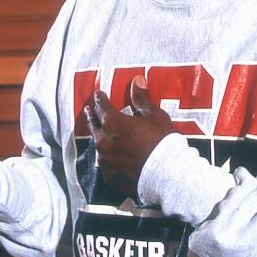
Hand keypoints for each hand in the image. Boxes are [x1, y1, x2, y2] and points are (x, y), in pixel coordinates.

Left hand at [84, 75, 174, 199]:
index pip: (101, 106)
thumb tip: (137, 80)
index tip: (98, 94)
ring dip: (99, 137)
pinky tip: (111, 158)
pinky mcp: (109, 176)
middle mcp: (103, 141)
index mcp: (112, 123)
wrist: (167, 176)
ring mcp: (105, 160)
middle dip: (92, 115)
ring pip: (98, 145)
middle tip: (89, 109)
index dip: (100, 99)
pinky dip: (108, 158)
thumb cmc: (162, 142)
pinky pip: (105, 163)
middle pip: (93, 124)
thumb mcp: (155, 116)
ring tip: (100, 134)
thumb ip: (142, 99)